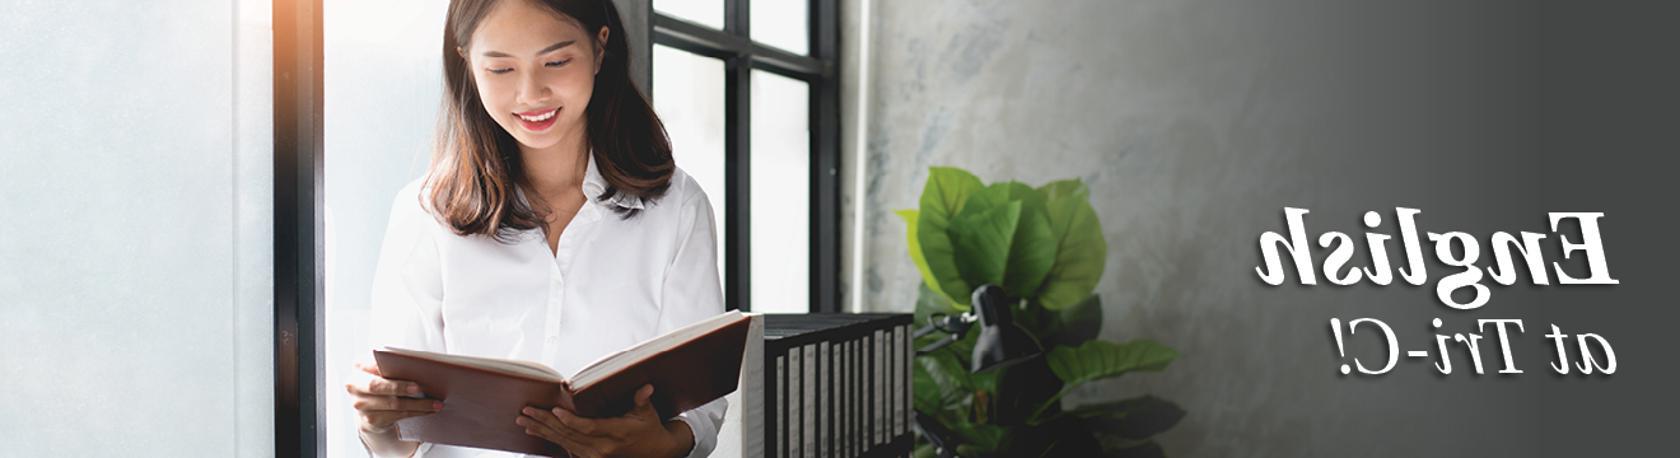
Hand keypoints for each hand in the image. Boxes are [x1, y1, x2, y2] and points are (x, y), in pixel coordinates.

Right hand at [347, 360, 443, 433]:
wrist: (371, 404)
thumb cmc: (384, 379)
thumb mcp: (384, 368)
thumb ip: (392, 364)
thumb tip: (419, 364)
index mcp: (358, 367)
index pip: (371, 364)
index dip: (384, 365)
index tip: (402, 366)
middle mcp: (354, 385)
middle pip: (376, 385)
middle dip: (399, 386)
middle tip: (419, 388)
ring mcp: (360, 405)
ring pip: (392, 404)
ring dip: (417, 404)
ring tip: (436, 403)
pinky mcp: (370, 420)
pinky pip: (397, 416)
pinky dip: (416, 412)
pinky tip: (429, 410)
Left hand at [516, 384, 694, 457]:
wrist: (653, 451)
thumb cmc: (649, 427)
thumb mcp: (648, 413)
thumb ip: (642, 399)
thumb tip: (646, 387)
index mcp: (617, 433)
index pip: (589, 428)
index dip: (571, 421)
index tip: (556, 411)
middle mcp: (603, 447)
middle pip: (569, 435)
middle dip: (546, 422)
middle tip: (527, 411)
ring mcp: (595, 454)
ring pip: (563, 442)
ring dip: (542, 431)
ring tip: (524, 420)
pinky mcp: (589, 456)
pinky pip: (565, 447)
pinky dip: (549, 438)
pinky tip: (534, 431)